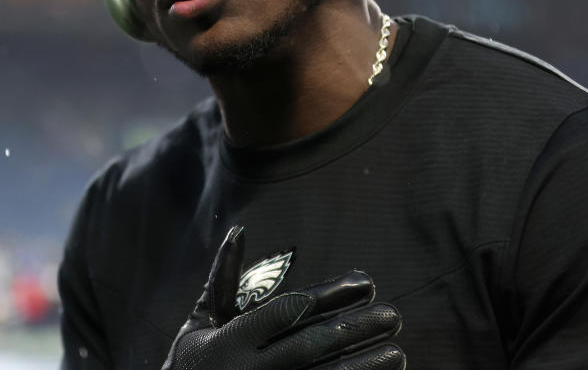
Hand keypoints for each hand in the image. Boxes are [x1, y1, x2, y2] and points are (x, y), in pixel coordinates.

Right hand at [162, 226, 404, 369]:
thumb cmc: (190, 366)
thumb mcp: (199, 323)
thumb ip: (221, 280)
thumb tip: (238, 231)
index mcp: (230, 341)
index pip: (287, 312)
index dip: (329, 296)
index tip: (365, 283)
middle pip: (312, 345)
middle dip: (355, 329)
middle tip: (393, 315)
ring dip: (365, 367)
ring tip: (398, 351)